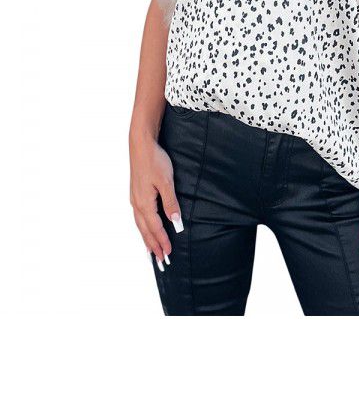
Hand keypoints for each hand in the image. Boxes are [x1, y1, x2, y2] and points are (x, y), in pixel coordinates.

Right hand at [129, 133, 182, 269]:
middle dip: (153, 246)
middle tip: (161, 261)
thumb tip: (175, 222)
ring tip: (151, 251)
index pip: (155, 228)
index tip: (168, 254)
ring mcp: (135, 199)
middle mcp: (137, 204)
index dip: (162, 241)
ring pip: (140, 225)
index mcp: (144, 203)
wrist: (141, 145)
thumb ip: (170, 203)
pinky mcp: (136, 194)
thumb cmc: (154, 161)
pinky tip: (145, 229)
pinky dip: (143, 228)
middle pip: (145, 231)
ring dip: (147, 239)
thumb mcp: (166, 182)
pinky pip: (139, 217)